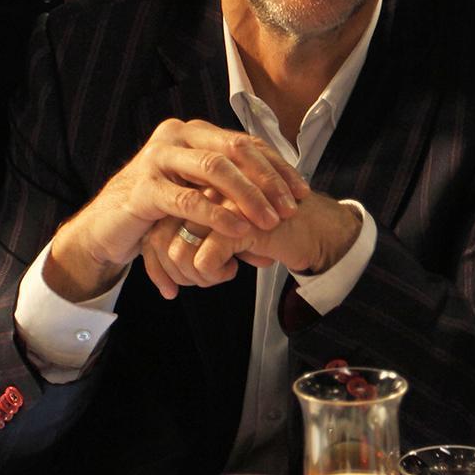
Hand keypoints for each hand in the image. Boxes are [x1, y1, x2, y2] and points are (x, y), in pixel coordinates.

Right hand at [44, 121, 305, 300]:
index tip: (302, 192)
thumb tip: (284, 214)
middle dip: (268, 179)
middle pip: (235, 149)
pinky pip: (187, 199)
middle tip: (291, 207)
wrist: (107, 228)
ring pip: (214, 168)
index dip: (278, 167)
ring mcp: (156, 158)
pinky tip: (239, 231)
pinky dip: (217, 215)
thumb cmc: (160, 211)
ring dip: (248, 196)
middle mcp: (176, 136)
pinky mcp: (142, 187)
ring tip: (270, 221)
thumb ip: (235, 197)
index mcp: (194, 132)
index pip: (245, 143)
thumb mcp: (201, 196)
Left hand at [138, 193, 361, 300]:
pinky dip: (213, 275)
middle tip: (196, 283)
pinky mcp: (239, 223)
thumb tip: (165, 270)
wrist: (318, 229)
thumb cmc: (273, 230)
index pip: (156, 227)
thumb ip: (197, 239)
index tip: (169, 286)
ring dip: (194, 277)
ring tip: (216, 278)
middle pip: (159, 238)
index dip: (157, 263)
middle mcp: (204, 190)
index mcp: (198, 187)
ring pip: (178, 251)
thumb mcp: (228, 233)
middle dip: (172, 272)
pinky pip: (204, 261)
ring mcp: (220, 205)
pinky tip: (233, 272)